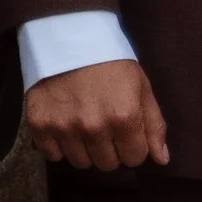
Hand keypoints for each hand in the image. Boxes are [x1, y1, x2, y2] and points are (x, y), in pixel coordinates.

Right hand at [24, 56, 168, 171]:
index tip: (126, 131)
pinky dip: (58, 145)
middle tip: (104, 126)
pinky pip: (53, 156)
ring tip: (84, 124)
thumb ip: (154, 125)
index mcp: (124, 117)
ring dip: (85, 149)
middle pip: (107, 164)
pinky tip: (64, 125)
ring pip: (80, 163)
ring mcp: (64, 128)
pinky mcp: (40, 125)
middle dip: (110, 149)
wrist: (70, 38)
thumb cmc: (112, 62)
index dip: (133, 146)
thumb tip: (162, 160)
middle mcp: (94, 127)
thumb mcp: (141, 87)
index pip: (135, 158)